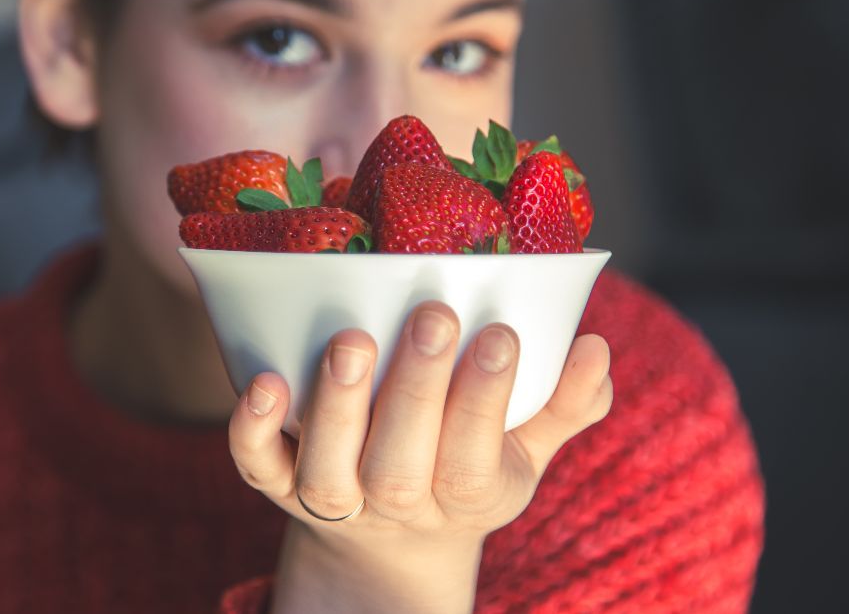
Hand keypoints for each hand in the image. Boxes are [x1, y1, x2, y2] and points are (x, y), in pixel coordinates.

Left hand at [228, 301, 612, 612]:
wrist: (391, 534)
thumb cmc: (465, 468)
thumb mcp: (526, 450)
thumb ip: (566, 405)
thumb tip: (597, 350)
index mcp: (464, 495)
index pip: (475, 460)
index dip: (487, 401)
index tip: (502, 333)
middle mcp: (396, 504)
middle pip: (400, 467)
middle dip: (419, 391)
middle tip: (434, 315)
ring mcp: (334, 498)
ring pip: (329, 470)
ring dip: (339, 406)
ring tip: (354, 339)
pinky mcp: (279, 483)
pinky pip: (257, 469)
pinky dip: (251, 431)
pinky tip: (262, 379)